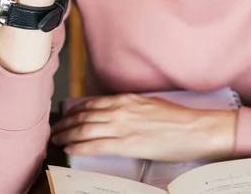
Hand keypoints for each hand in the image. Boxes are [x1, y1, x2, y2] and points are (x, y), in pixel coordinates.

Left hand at [51, 93, 236, 161]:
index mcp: (126, 99)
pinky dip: (78, 147)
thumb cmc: (178, 118)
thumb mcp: (150, 104)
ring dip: (67, 135)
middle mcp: (120, 110)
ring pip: (84, 129)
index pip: (91, 104)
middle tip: (55, 130)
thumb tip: (116, 113)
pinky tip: (70, 150)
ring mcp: (122, 126)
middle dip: (65, 124)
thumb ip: (130, 107)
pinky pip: (94, 145)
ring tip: (58, 140)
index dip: (74, 111)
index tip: (66, 117)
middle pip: (83, 116)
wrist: (194, 128)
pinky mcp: (126, 144)